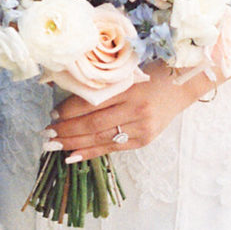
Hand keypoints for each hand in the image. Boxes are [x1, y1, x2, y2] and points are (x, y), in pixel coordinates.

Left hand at [46, 63, 208, 161]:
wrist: (183, 85)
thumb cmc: (151, 74)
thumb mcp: (128, 73)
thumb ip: (104, 85)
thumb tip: (70, 98)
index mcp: (129, 88)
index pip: (93, 102)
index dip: (69, 110)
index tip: (53, 113)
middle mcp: (135, 109)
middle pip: (93, 123)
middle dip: (67, 130)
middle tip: (47, 133)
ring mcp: (141, 127)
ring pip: (100, 138)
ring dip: (74, 143)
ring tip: (54, 145)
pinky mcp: (144, 140)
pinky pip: (112, 148)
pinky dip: (90, 152)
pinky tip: (73, 156)